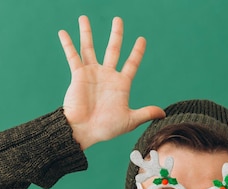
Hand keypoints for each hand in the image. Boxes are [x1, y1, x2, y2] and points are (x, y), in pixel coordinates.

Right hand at [58, 16, 165, 149]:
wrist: (83, 131)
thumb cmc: (106, 128)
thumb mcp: (129, 120)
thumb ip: (145, 113)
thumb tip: (164, 113)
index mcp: (121, 84)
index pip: (131, 63)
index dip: (137, 52)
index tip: (142, 39)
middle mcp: (107, 75)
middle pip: (113, 49)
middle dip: (116, 34)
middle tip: (118, 19)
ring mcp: (92, 73)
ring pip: (89, 48)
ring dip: (87, 33)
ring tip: (84, 18)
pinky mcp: (78, 75)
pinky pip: (72, 56)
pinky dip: (68, 44)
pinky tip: (64, 32)